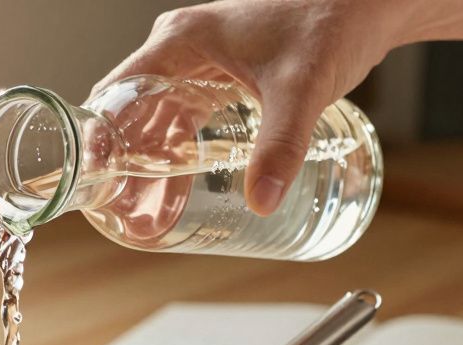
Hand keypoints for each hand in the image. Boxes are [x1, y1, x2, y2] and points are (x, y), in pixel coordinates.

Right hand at [94, 0, 403, 214]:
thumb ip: (281, 146)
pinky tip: (178, 184)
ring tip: (141, 206)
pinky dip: (177, 149)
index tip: (93, 176)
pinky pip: (185, 116)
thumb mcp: (301, 89)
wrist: (369, 2)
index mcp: (181, 40)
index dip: (100, 135)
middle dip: (123, 159)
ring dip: (148, 159)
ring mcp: (200, 61)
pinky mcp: (223, 74)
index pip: (119, 90)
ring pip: (158, 117)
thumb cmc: (332, 22)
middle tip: (119, 204)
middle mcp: (181, 48)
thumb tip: (262, 201)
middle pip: (133, 110)